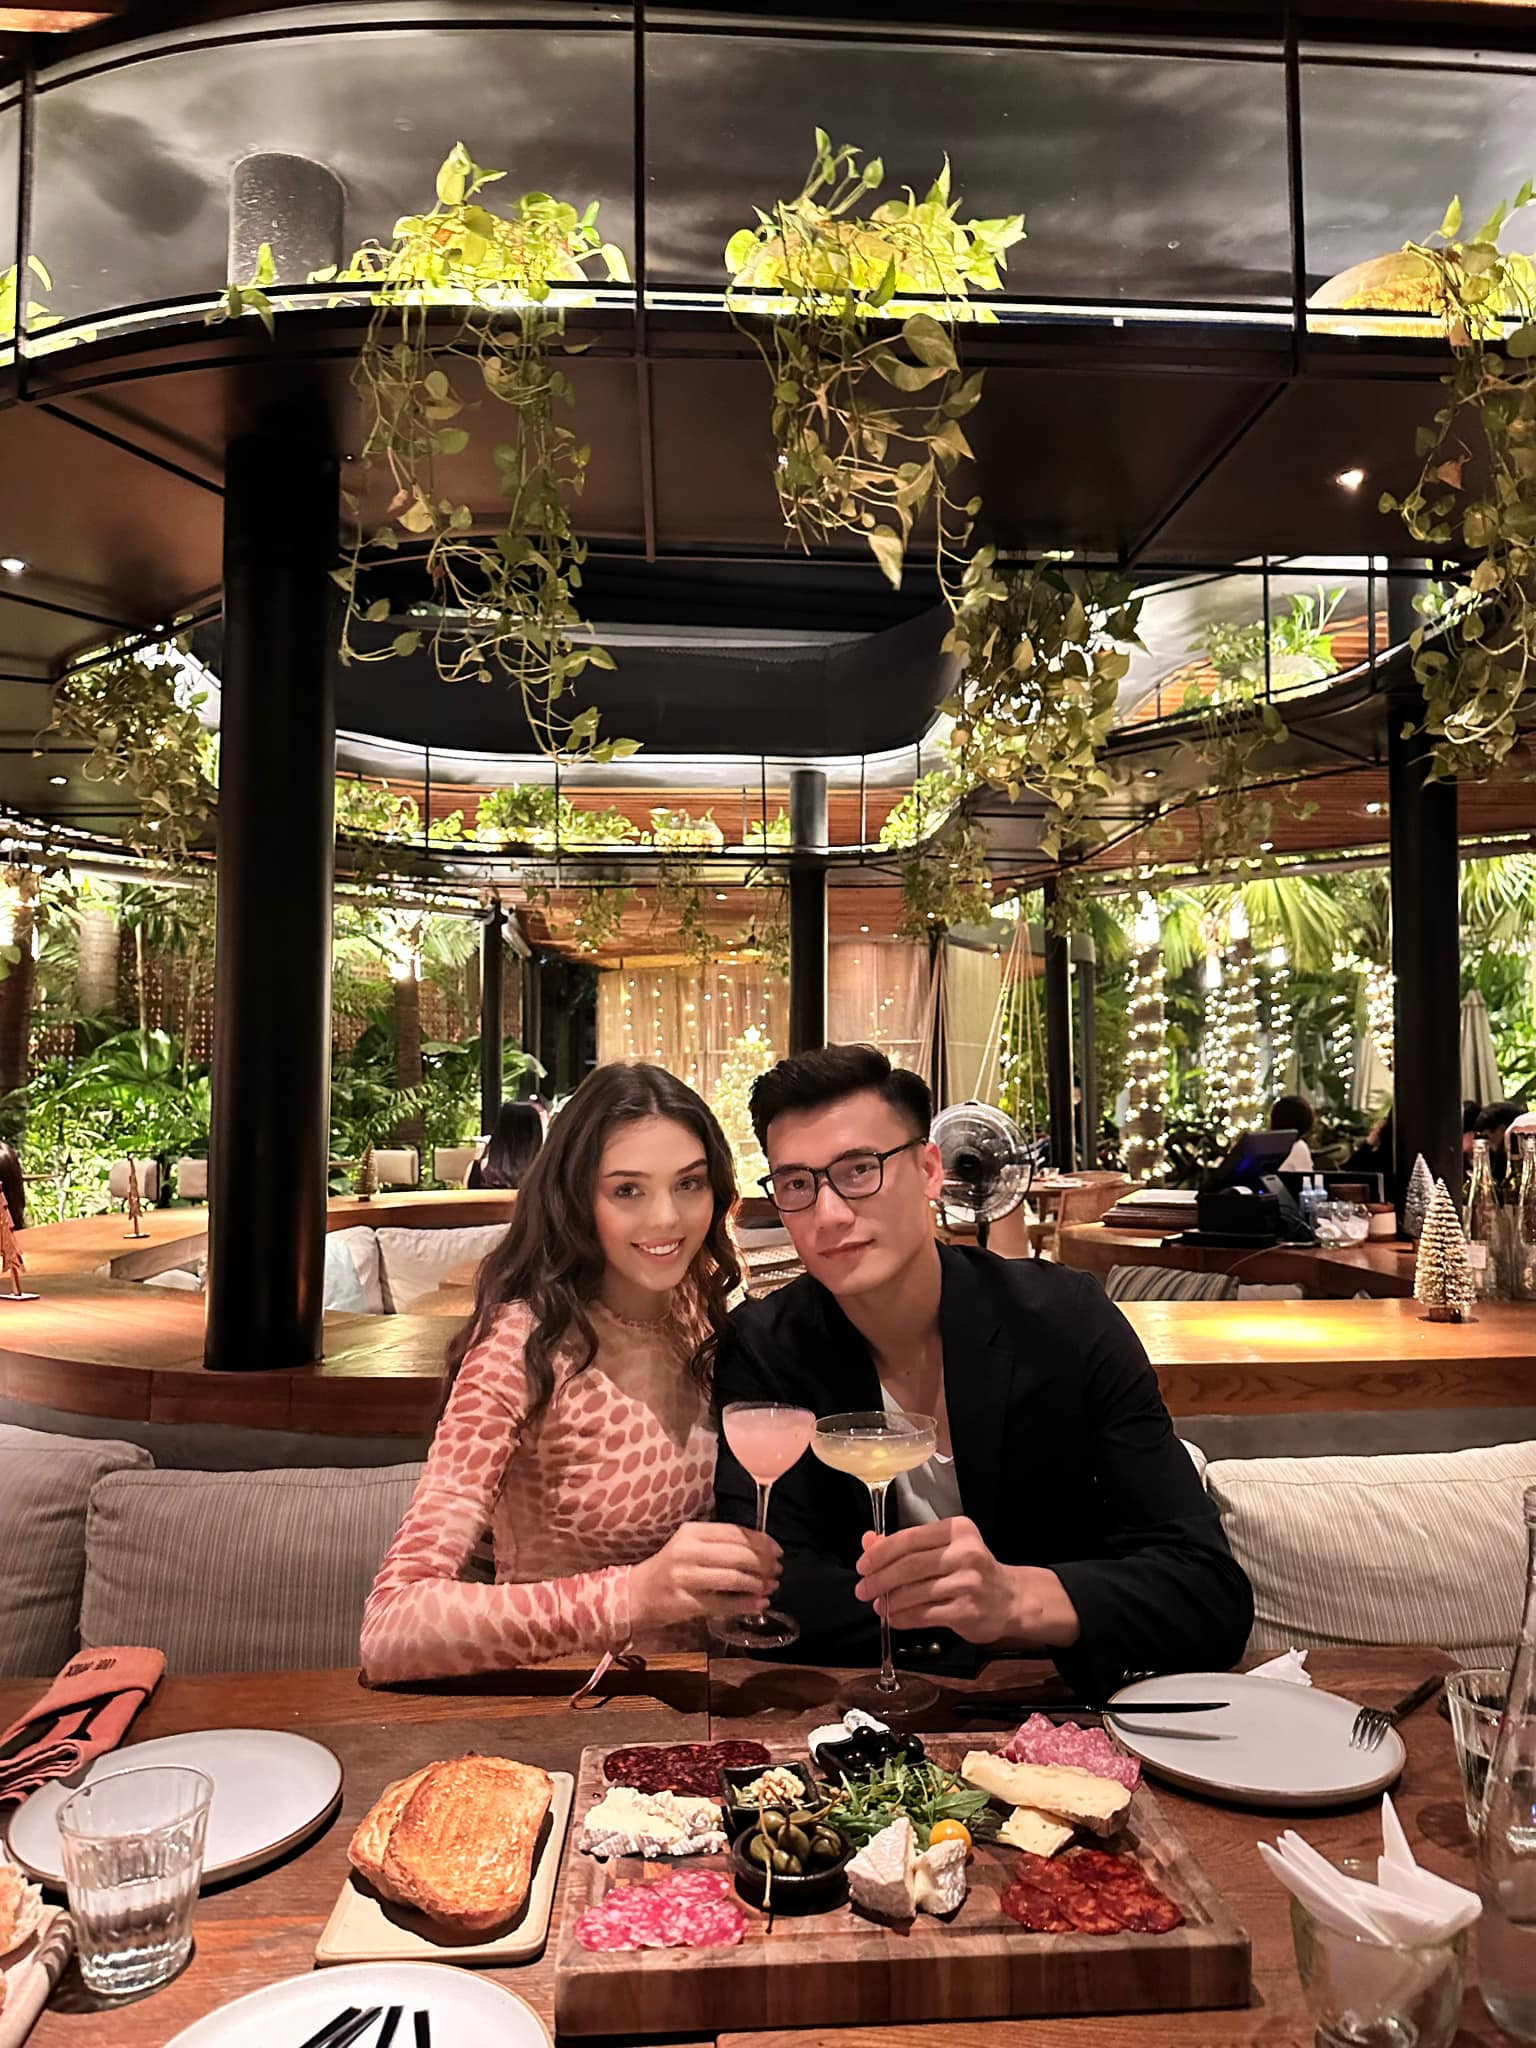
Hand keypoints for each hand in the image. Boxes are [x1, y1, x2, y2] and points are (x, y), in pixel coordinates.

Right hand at [631, 1522, 781, 1628]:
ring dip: (757, 1584)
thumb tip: (763, 1549)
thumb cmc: (672, 1568)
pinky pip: (722, 1604)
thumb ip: (722, 1544)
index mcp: (692, 1531)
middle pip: (737, 1554)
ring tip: (770, 1587)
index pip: (735, 1532)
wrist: (638, 1593)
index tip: (777, 1551)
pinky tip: (759, 1604)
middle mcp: (687, 1550)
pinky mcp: (684, 1602)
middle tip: (777, 1571)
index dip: (761, 1541)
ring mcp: (684, 1577)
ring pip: (732, 1578)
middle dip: (763, 1564)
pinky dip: (745, 1604)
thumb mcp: (692, 1546)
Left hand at [855, 1516, 1079, 1648]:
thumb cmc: (971, 1570)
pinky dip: (903, 1617)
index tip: (863, 1565)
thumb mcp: (944, 1548)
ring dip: (889, 1601)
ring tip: (878, 1605)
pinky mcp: (967, 1611)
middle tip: (862, 1589)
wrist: (1010, 1599)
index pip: (909, 1538)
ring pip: (915, 1592)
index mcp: (958, 1530)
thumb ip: (906, 1545)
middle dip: (880, 1579)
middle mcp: (966, 1553)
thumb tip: (868, 1541)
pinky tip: (893, 1618)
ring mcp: (968, 1583)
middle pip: (910, 1565)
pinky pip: (924, 1614)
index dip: (881, 1553)